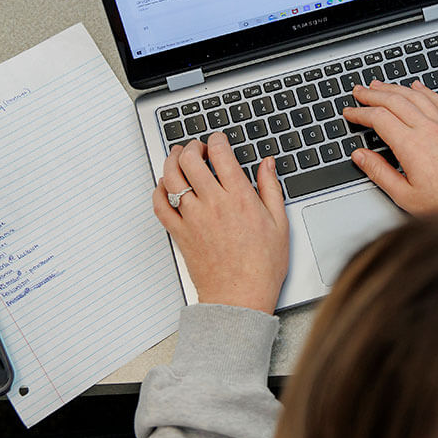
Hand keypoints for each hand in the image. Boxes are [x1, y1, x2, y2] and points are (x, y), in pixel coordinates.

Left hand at [151, 132, 288, 313]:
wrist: (240, 298)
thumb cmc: (262, 267)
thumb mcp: (279, 223)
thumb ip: (271, 188)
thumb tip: (267, 164)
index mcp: (239, 198)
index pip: (220, 155)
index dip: (216, 140)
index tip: (217, 140)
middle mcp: (213, 204)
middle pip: (191, 160)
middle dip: (192, 146)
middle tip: (197, 147)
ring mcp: (192, 219)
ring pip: (171, 178)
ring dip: (172, 161)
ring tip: (178, 157)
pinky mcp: (179, 234)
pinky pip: (160, 205)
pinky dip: (158, 190)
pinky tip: (165, 186)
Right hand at [343, 80, 437, 215]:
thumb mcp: (405, 195)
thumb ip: (379, 172)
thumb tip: (360, 156)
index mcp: (411, 145)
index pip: (379, 118)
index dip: (360, 113)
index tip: (349, 113)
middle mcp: (428, 129)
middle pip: (394, 101)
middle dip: (373, 94)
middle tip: (359, 91)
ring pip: (416, 96)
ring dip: (395, 88)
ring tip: (380, 85)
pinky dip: (425, 91)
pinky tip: (417, 86)